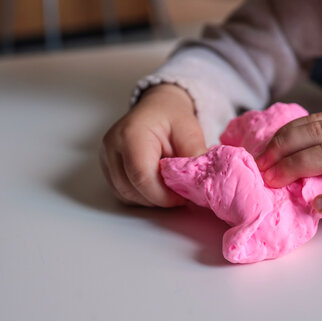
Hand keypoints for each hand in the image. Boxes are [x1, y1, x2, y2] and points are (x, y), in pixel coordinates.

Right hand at [100, 84, 206, 206]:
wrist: (159, 107)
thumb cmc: (173, 117)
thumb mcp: (191, 131)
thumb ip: (194, 157)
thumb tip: (200, 183)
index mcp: (132, 134)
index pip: (142, 176)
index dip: (163, 195)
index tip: (182, 197)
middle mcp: (112, 146)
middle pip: (131, 189)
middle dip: (158, 198)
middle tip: (180, 194)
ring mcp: (106, 157)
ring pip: (126, 194)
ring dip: (150, 198)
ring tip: (169, 187)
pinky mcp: (107, 167)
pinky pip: (123, 192)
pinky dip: (141, 195)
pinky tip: (156, 185)